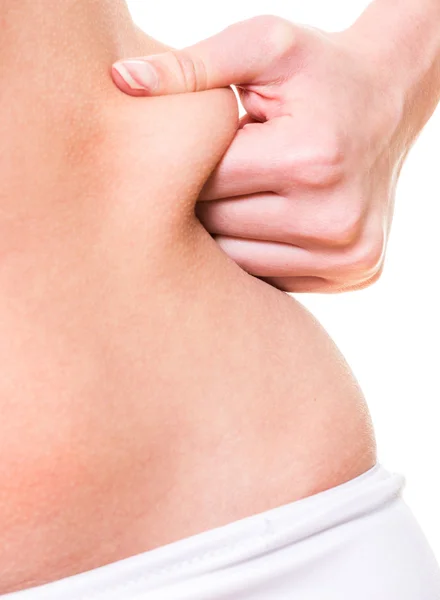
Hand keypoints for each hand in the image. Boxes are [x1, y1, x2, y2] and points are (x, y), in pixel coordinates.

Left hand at [112, 15, 404, 292]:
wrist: (389, 102)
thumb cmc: (320, 71)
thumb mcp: (264, 45)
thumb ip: (192, 65)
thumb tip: (121, 81)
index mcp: (310, 158)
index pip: (209, 183)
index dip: (186, 165)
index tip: (183, 150)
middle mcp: (336, 216)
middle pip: (222, 227)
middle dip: (203, 200)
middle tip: (201, 175)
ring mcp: (349, 253)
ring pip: (241, 262)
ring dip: (225, 233)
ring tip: (232, 196)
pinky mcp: (356, 271)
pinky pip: (274, 276)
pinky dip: (257, 253)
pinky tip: (261, 222)